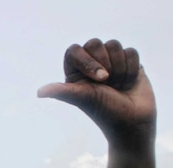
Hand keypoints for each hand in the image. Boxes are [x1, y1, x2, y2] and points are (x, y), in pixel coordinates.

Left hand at [37, 39, 154, 145]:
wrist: (133, 121)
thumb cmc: (104, 111)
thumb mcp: (82, 98)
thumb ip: (62, 91)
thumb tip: (39, 92)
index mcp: (74, 72)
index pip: (74, 50)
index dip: (88, 62)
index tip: (99, 80)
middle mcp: (91, 64)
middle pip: (95, 43)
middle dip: (105, 65)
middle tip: (107, 84)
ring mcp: (110, 61)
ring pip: (114, 44)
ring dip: (119, 69)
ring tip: (117, 85)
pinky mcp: (128, 62)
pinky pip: (130, 51)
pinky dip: (131, 69)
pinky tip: (128, 83)